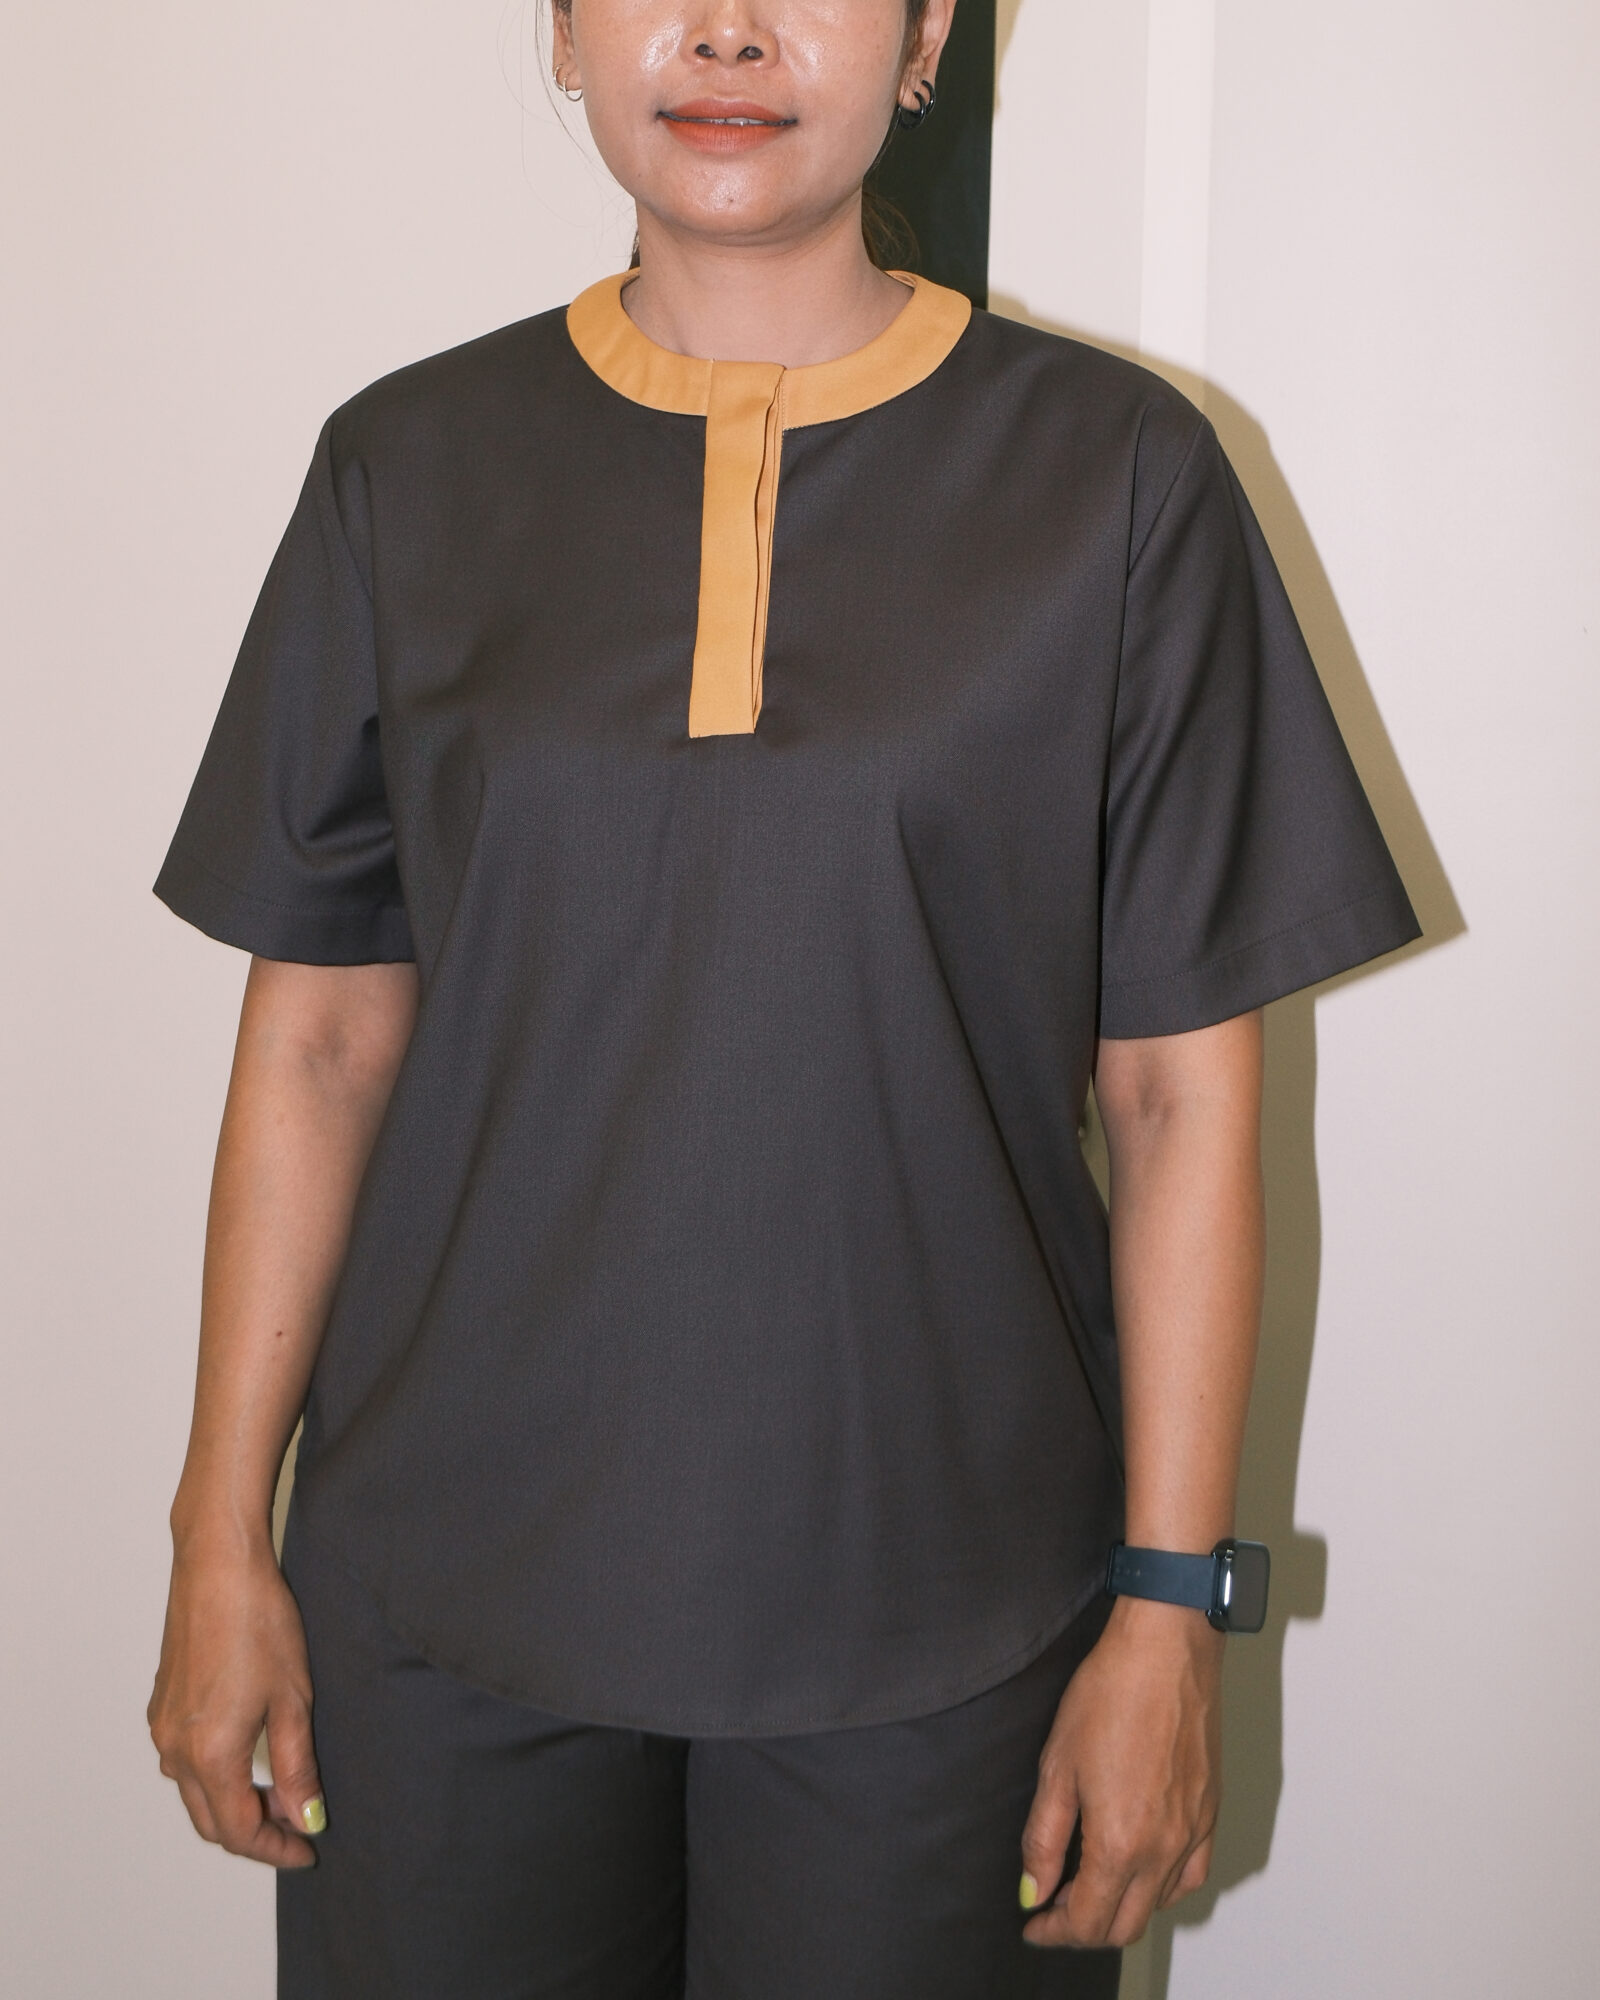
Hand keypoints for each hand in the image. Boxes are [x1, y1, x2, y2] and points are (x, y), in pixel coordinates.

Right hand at [148, 1537, 323, 1868]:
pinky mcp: (162, 1704)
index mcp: (209, 1754)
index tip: (307, 1849)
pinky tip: (248, 1754)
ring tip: (279, 1790)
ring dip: (233, 1803)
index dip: (275, 1849)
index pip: (239, 1830)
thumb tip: (304, 1816)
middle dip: (254, 1833)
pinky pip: (184, 1760)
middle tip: (297, 1828)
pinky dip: (215, 1773)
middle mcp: (175, 1748)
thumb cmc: (259, 1620)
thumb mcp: (293, 1699)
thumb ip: (296, 1766)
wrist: (218, 1565)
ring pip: (195, 1791)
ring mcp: (163, 1726)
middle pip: (211, 1820)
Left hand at [1018, 1596, 1221, 1946]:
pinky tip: (1139, 1864)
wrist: (1165, 1650)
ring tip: (1089, 1878)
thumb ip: (1043, 1839)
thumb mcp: (1056, 1767)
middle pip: (1124, 1925)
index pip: (1087, 1922)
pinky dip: (1162, 1886)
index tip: (1034, 1922)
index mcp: (1120, 1843)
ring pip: (1158, 1903)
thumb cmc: (1109, 1695)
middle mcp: (1163, 1850)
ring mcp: (1193, 1832)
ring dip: (1121, 1905)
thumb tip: (1033, 1889)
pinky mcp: (1210, 1812)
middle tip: (1053, 1903)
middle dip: (1084, 1926)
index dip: (1054, 1930)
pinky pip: (1190, 1874)